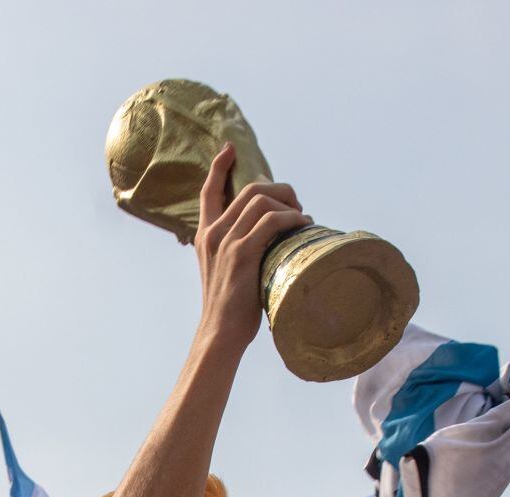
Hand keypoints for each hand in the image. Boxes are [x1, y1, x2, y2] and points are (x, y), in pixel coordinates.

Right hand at [193, 145, 307, 350]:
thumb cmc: (231, 309)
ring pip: (261, 200)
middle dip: (279, 189)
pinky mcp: (241, 254)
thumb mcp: (228, 272)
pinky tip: (303, 225)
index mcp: (205, 236)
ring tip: (303, 218)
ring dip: (289, 203)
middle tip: (296, 206)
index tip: (230, 149)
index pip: (208, 191)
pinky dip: (292, 218)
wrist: (220, 333)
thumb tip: (272, 239)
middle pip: (248, 189)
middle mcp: (213, 234)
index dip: (219, 166)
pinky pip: (271, 221)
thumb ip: (240, 250)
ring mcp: (226, 242)